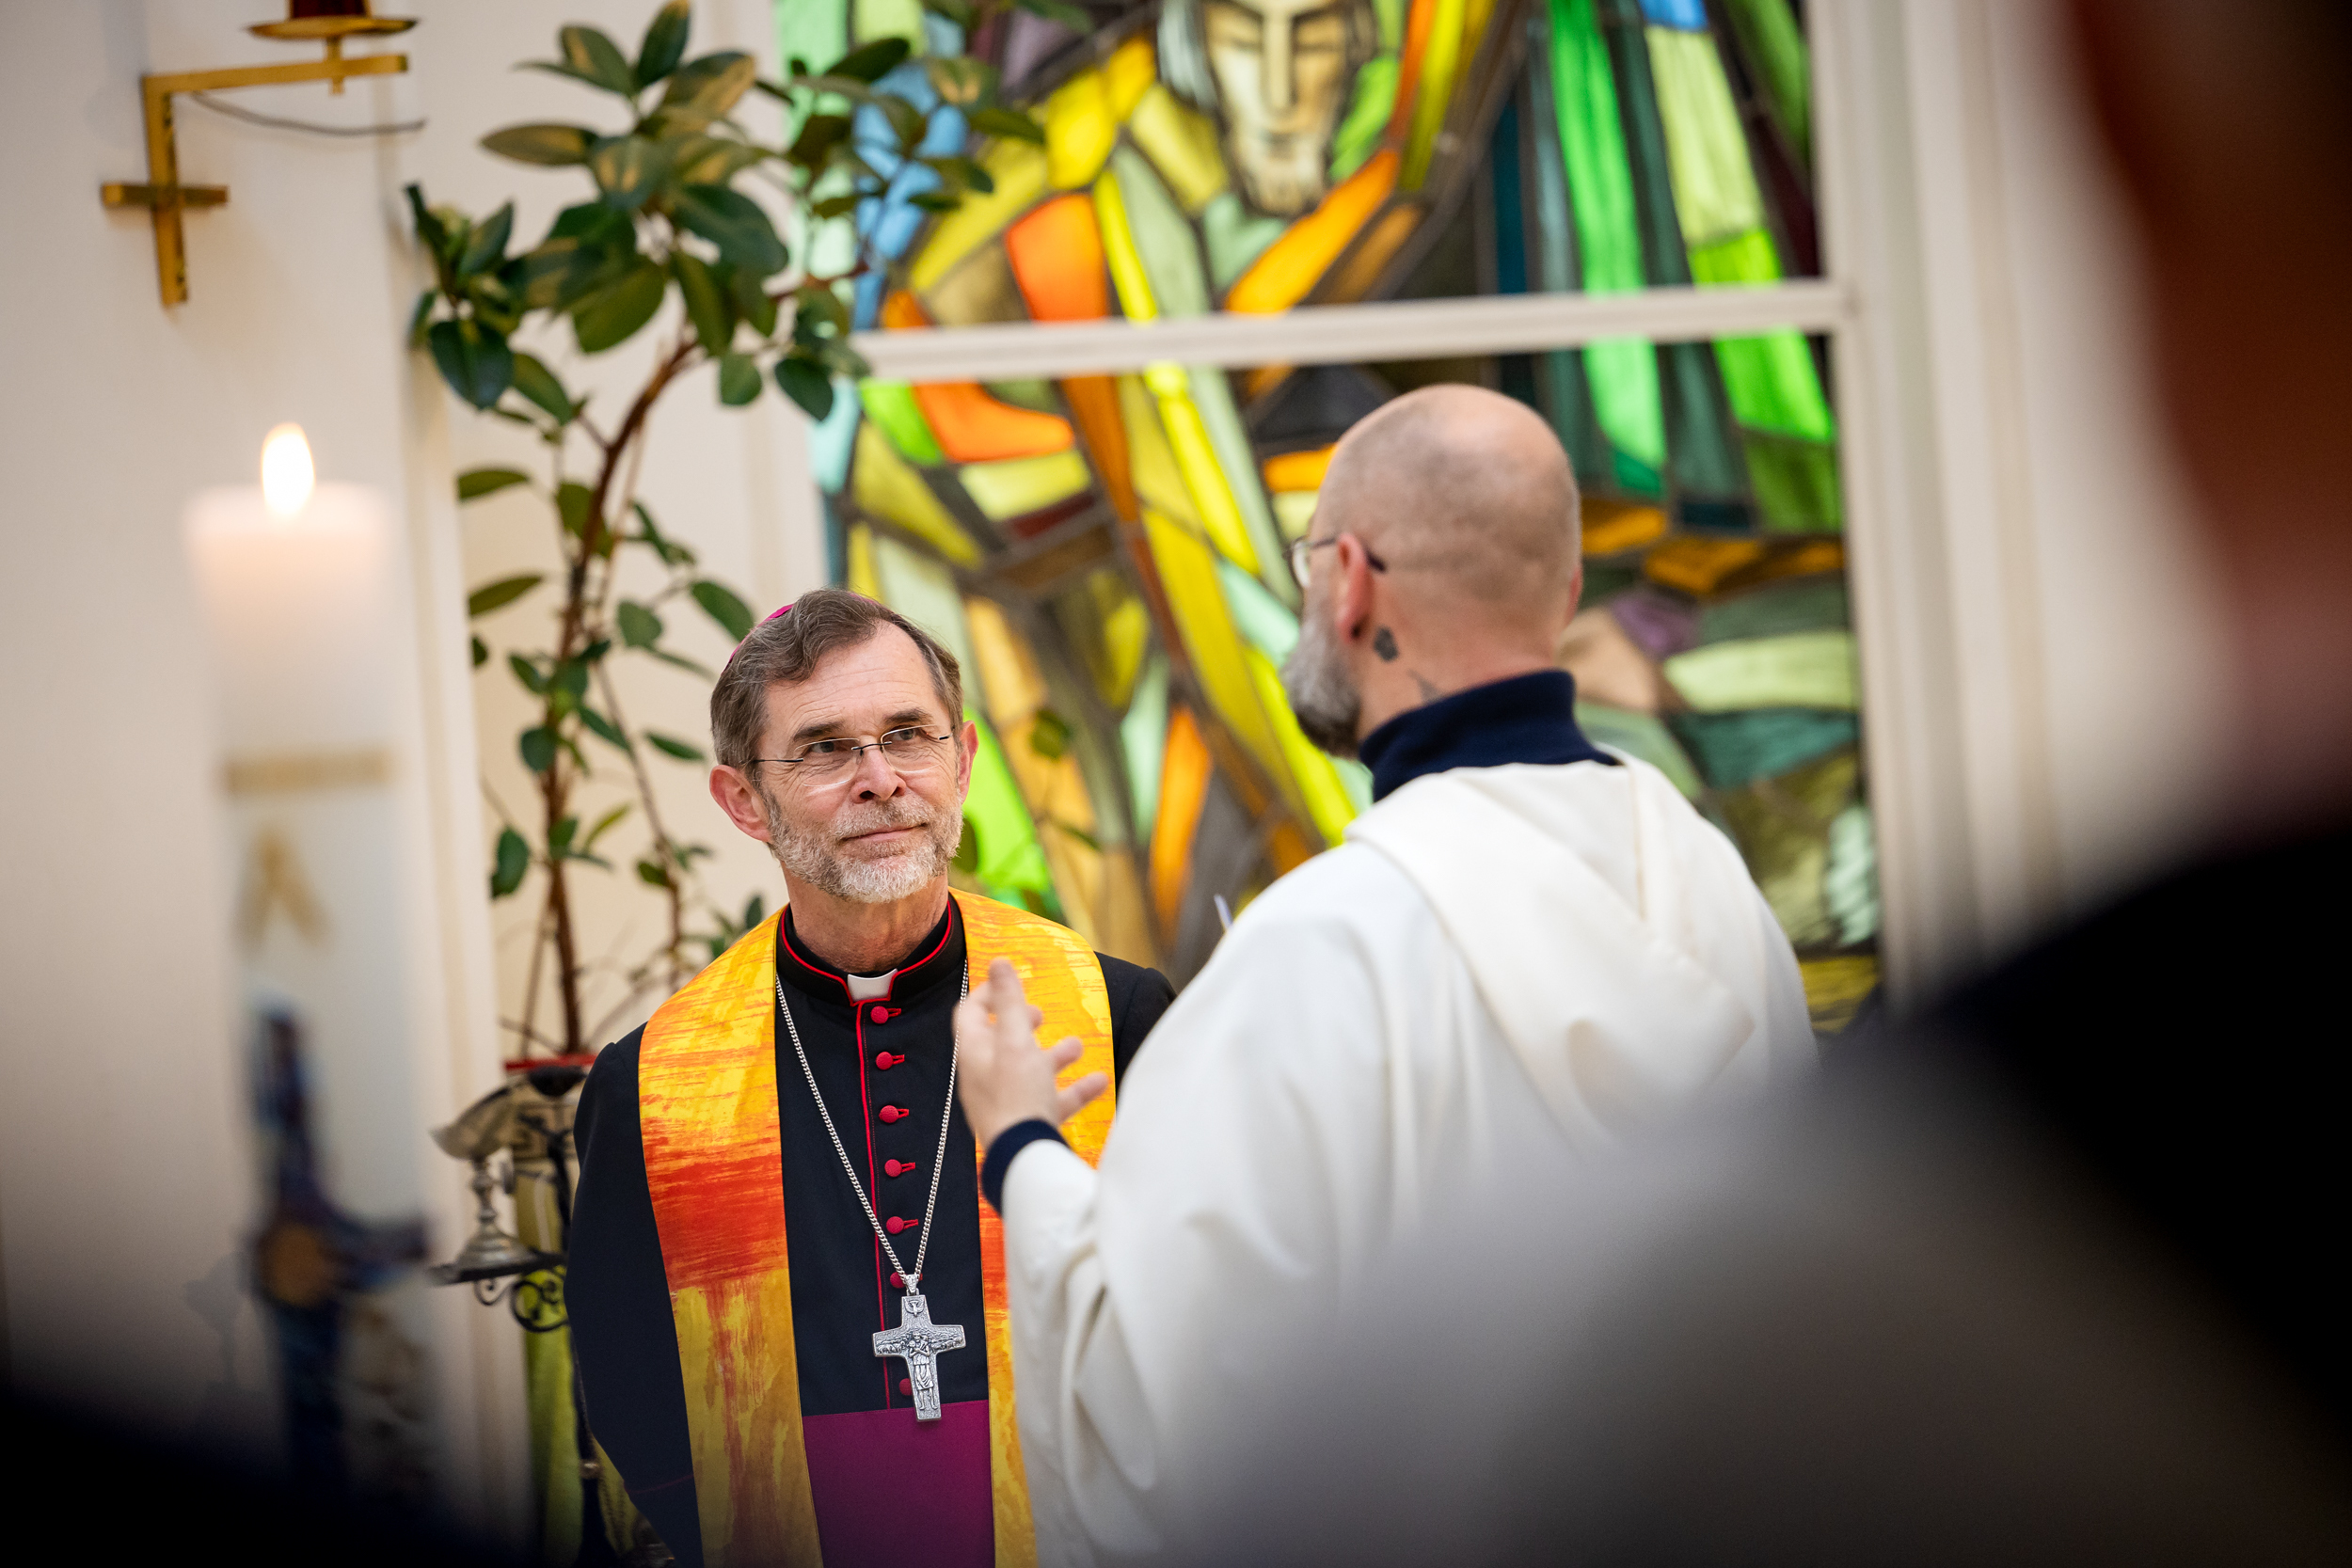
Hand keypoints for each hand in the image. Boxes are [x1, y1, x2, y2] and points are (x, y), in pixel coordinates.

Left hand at [955, 957, 1107, 1149]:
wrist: (1025, 1156)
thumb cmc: (1017, 1097)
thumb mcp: (1016, 1040)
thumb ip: (1010, 1001)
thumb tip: (999, 962)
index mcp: (974, 1053)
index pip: (970, 1013)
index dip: (987, 993)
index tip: (1010, 981)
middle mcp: (985, 1076)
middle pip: (1000, 1042)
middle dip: (1024, 1024)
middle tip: (1040, 1015)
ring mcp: (1006, 1100)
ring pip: (1029, 1070)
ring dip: (1054, 1055)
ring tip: (1077, 1047)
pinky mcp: (1026, 1121)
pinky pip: (1050, 1099)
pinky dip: (1073, 1087)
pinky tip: (1097, 1081)